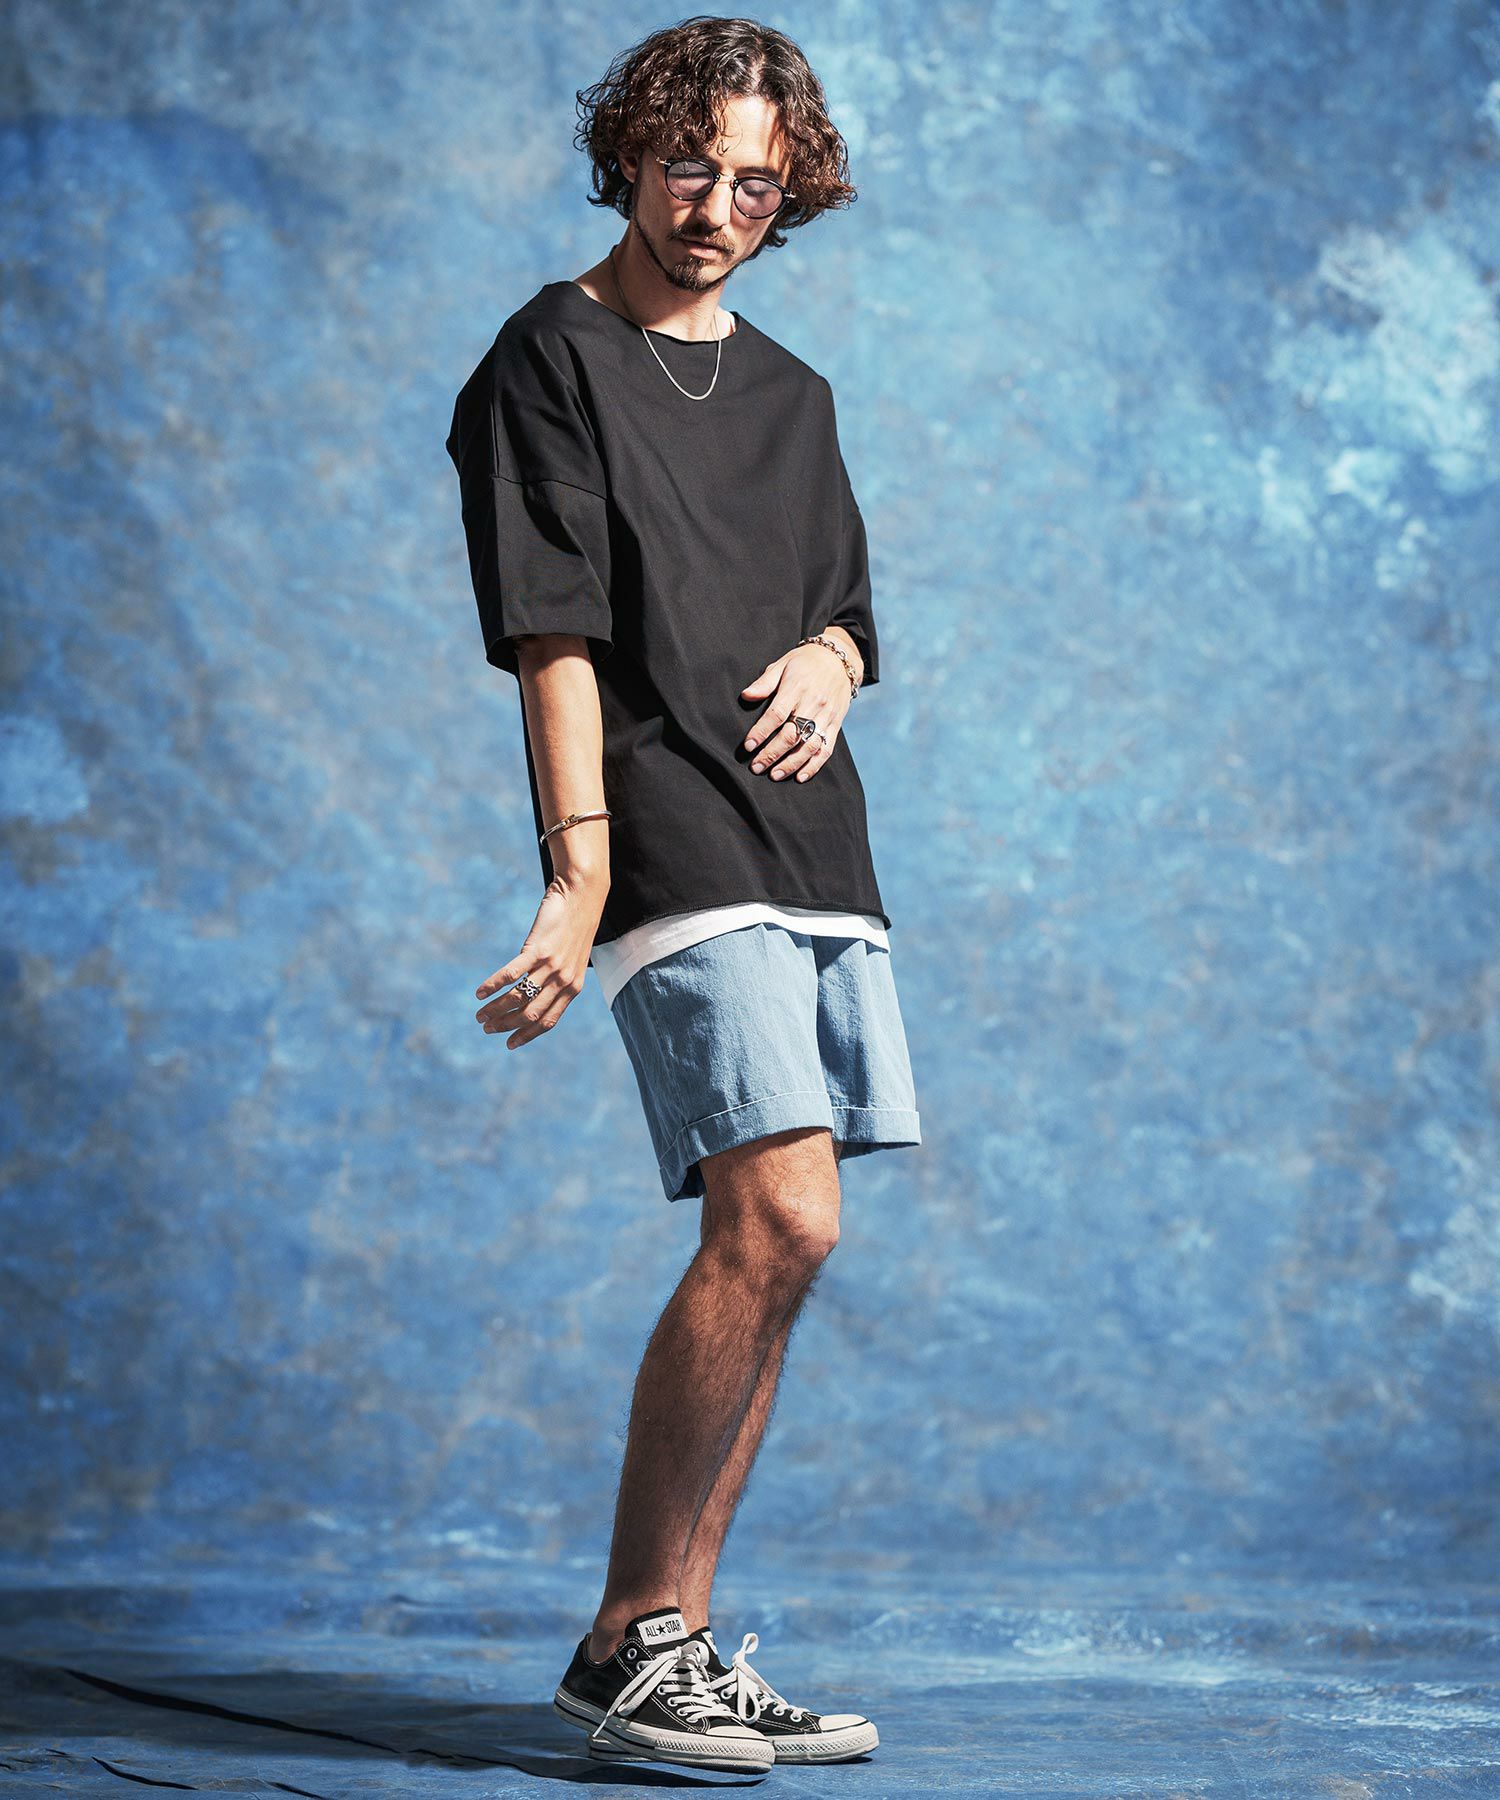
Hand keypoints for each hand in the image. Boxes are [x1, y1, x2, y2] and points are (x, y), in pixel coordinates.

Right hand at [474, 872, 605, 1049]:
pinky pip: (511, 974)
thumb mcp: (571, 958)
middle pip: (530, 1014)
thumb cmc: (574, 926)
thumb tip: (534, 992)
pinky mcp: (537, 949)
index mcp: (573, 988)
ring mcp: (551, 966)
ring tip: (479, 1015)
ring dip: (495, 1009)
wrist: (582, 895)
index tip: (509, 1044)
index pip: (548, 1021)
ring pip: (518, 998)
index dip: (527, 1035)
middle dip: (506, 1025)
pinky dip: (493, 985)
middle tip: (487, 1028)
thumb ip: (556, 978)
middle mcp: (563, 981)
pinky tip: (480, 992)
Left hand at [739, 641, 852, 782]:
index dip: (761, 732)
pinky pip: (826, 749)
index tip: (748, 746)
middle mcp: (813, 704)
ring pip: (809, 746)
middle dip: (772, 754)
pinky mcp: (835, 725)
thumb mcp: (782, 664)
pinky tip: (800, 776)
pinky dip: (814, 766)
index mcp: (796, 688)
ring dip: (791, 764)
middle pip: (791, 735)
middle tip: (756, 767)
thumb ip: (764, 682)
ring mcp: (826, 716)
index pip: (777, 714)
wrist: (839, 659)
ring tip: (774, 775)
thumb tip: (746, 696)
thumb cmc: (804, 663)